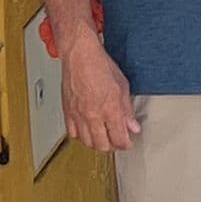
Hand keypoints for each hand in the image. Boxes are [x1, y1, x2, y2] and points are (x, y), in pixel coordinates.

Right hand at [61, 32, 138, 151]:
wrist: (80, 56)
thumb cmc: (100, 65)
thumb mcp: (123, 85)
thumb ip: (127, 109)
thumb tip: (133, 126)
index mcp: (110, 108)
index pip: (119, 138)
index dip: (126, 143)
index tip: (129, 142)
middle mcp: (93, 115)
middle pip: (103, 145)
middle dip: (113, 146)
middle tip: (118, 141)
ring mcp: (79, 116)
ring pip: (88, 143)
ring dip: (98, 143)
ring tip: (105, 138)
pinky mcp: (68, 114)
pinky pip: (73, 134)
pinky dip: (82, 137)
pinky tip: (88, 132)